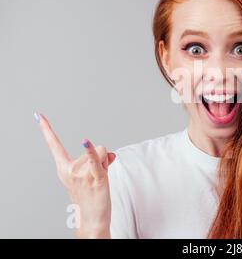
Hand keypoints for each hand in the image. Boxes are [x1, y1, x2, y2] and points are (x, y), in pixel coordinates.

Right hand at [35, 112, 114, 237]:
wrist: (92, 219)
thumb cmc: (91, 195)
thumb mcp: (90, 173)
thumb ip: (98, 159)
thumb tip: (110, 154)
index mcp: (64, 168)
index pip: (54, 145)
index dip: (46, 129)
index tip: (38, 115)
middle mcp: (70, 169)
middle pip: (93, 147)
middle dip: (100, 159)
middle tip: (96, 177)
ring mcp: (82, 174)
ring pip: (102, 152)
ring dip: (106, 163)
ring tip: (101, 180)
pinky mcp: (95, 178)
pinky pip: (96, 159)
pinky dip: (93, 152)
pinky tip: (85, 142)